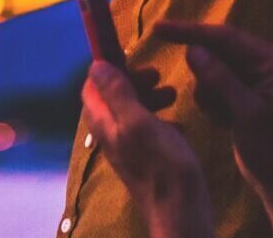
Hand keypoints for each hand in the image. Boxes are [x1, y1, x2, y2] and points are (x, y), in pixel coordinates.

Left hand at [81, 61, 213, 237]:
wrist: (182, 214)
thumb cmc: (163, 167)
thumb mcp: (140, 122)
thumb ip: (117, 94)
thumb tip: (96, 65)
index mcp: (104, 124)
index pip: (91, 86)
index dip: (108, 68)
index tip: (133, 59)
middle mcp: (111, 135)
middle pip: (113, 96)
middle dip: (134, 81)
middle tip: (158, 77)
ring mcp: (128, 149)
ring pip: (132, 112)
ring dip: (150, 98)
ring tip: (173, 95)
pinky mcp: (145, 160)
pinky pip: (148, 131)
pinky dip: (161, 121)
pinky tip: (179, 125)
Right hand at [155, 23, 272, 197]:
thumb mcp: (247, 113)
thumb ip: (220, 79)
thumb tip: (193, 49)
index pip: (226, 37)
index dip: (191, 31)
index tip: (159, 28)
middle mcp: (265, 61)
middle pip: (218, 51)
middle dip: (206, 77)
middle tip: (211, 105)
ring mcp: (254, 76)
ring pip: (212, 68)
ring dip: (209, 93)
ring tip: (223, 118)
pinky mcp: (243, 91)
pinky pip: (214, 83)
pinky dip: (212, 102)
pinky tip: (225, 123)